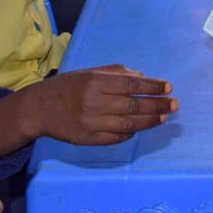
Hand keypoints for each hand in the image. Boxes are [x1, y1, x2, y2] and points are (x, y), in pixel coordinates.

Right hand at [26, 64, 176, 144]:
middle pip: (133, 106)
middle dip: (157, 105)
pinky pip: (115, 138)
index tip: (169, 88)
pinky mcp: (87, 139)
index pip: (132, 85)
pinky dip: (130, 134)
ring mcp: (91, 123)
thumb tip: (143, 77)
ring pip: (128, 124)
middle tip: (174, 105)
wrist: (38, 109)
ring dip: (149, 122)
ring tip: (163, 117)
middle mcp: (94, 102)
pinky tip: (139, 129)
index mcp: (95, 82)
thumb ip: (116, 73)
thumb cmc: (67, 87)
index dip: (153, 87)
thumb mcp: (89, 72)